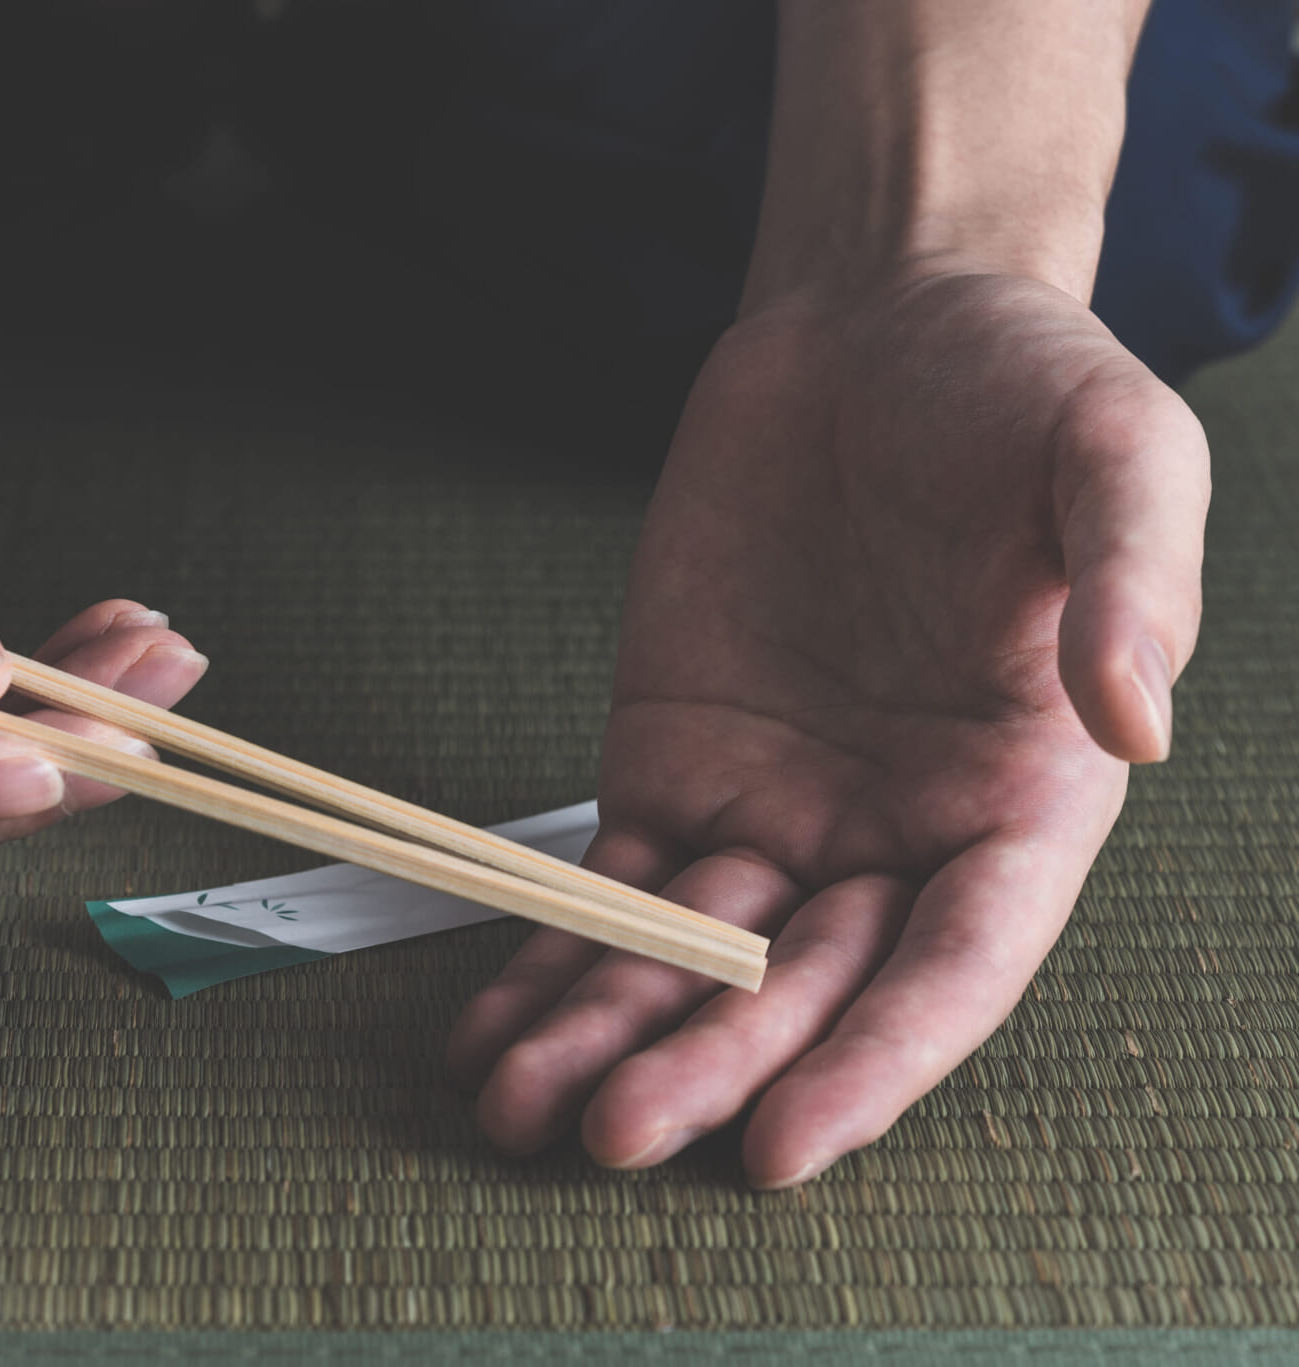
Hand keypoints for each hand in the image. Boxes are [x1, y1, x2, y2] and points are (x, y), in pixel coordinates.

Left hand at [446, 267, 1207, 1185]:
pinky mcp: (676, 761)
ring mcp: (777, 806)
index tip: (788, 1145)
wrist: (875, 320)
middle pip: (802, 988)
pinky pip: (608, 881)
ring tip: (519, 1107)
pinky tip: (495, 1024)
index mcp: (1021, 799)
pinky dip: (552, 951)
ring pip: (689, 957)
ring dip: (606, 1035)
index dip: (874, 1064)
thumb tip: (1135, 725)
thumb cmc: (1017, 385)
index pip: (949, 968)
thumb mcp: (1116, 454)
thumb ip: (1131, 588)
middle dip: (710, 1067)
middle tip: (618, 1133)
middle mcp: (895, 830)